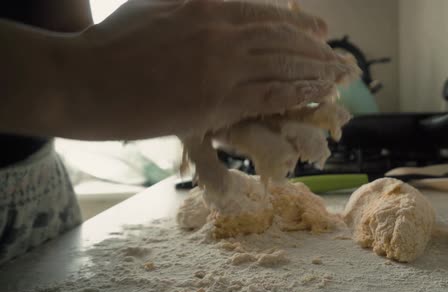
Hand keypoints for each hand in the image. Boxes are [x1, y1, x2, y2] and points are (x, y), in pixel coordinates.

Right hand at [59, 0, 355, 139]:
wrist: (83, 79)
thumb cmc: (110, 45)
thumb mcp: (156, 6)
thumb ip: (193, 5)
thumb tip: (217, 8)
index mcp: (207, 5)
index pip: (267, 13)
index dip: (299, 23)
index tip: (320, 31)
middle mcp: (222, 30)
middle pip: (283, 39)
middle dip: (317, 50)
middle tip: (339, 60)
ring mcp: (222, 66)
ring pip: (284, 66)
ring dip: (316, 72)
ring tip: (339, 77)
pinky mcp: (217, 100)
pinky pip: (271, 94)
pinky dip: (299, 93)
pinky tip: (318, 95)